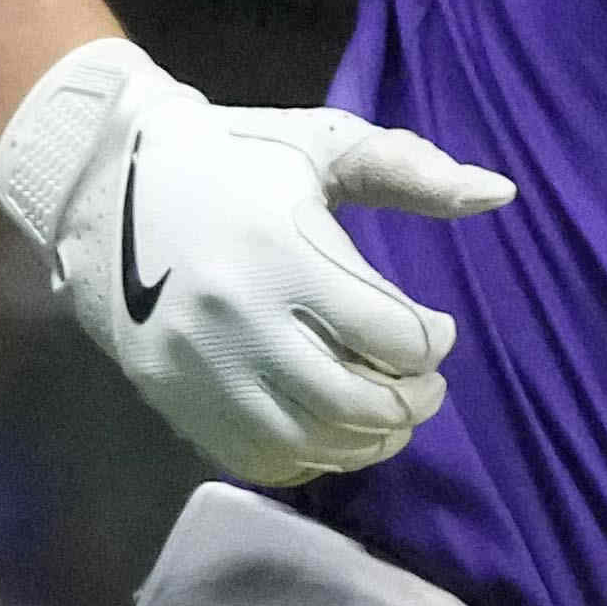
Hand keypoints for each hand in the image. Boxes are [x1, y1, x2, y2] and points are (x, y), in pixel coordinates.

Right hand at [0, 37, 511, 487]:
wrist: (105, 184)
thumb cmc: (233, 160)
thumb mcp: (321, 146)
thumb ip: (410, 171)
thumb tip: (501, 194)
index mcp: (284, 253)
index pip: (393, 336)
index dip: (434, 341)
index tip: (434, 327)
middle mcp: (241, 321)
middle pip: (358, 404)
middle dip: (413, 402)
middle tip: (424, 385)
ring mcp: (202, 369)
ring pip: (312, 444)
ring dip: (368, 439)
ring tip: (385, 412)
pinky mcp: (175, 398)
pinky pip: (261, 460)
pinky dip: (312, 458)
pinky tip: (329, 429)